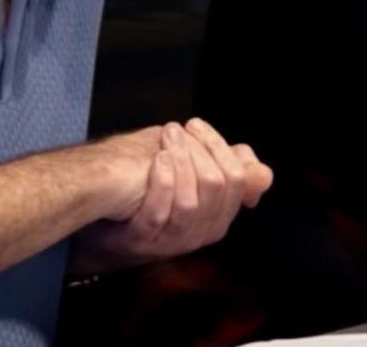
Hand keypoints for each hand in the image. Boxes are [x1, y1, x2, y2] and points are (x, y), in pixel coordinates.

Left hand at [76, 119, 272, 269]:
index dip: (220, 147)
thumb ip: (226, 170)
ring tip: (167, 138)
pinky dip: (162, 181)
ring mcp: (173, 240)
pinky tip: (157, 159)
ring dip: (181, 160)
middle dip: (200, 149)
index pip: (239, 179)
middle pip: (218, 187)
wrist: (104, 217)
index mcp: (220, 215)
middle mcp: (202, 232)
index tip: (197, 126)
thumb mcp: (194, 178)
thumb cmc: (151, 192)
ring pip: (191, 201)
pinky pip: (160, 212)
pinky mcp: (144, 241)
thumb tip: (262, 171)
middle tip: (178, 129)